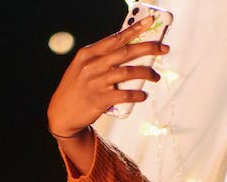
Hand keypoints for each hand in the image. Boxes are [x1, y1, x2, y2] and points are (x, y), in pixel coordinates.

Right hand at [46, 14, 170, 137]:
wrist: (62, 114)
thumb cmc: (77, 88)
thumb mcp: (82, 67)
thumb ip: (101, 58)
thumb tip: (129, 49)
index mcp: (88, 54)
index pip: (115, 38)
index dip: (134, 29)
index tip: (150, 21)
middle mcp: (92, 65)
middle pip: (126, 52)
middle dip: (148, 48)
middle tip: (164, 48)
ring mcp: (95, 82)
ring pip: (128, 72)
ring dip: (146, 73)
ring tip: (156, 77)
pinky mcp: (99, 100)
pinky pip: (124, 95)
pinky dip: (137, 94)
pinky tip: (143, 95)